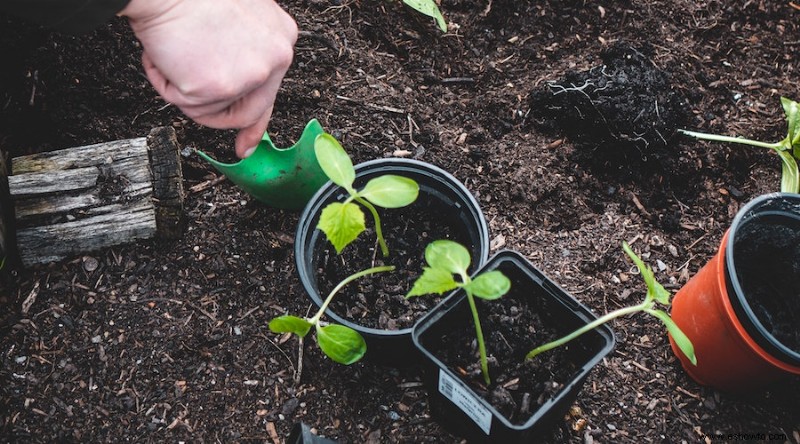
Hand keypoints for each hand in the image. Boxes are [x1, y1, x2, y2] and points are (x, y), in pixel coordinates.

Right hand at [121, 0, 297, 157]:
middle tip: (197, 106)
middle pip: (248, 112)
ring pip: (214, 112)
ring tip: (173, 60)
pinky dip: (166, 85)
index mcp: (281, 38)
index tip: (247, 144)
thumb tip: (237, 91)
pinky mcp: (220, 86)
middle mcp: (275, 57)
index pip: (271, 92)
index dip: (256, 123)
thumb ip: (245, 55)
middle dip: (217, 115)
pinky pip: (188, 106)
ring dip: (185, 93)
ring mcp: (250, 74)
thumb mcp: (234, 22)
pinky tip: (164, 59)